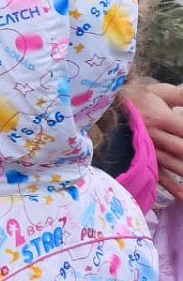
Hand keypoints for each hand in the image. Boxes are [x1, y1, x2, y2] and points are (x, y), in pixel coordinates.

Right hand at [122, 80, 182, 200]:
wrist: (104, 110)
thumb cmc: (136, 99)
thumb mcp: (158, 92)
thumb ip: (181, 96)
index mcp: (161, 118)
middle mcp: (155, 136)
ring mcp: (149, 151)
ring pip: (174, 165)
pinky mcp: (143, 160)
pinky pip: (159, 176)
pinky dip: (173, 188)